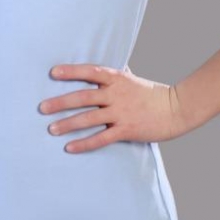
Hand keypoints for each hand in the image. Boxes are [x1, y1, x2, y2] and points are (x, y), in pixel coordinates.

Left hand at [39, 63, 186, 152]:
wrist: (177, 108)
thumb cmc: (151, 94)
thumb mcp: (131, 80)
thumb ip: (113, 77)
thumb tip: (95, 72)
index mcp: (117, 79)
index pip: (90, 72)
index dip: (71, 71)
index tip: (53, 73)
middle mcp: (116, 94)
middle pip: (83, 97)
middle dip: (61, 102)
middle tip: (42, 107)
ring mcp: (121, 112)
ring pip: (89, 118)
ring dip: (68, 124)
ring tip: (51, 129)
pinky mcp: (126, 130)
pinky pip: (101, 138)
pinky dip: (84, 143)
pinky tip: (69, 148)